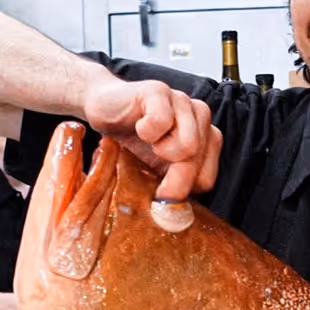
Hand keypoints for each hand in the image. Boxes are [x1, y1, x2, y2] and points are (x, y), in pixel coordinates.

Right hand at [81, 78, 222, 200]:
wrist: (103, 107)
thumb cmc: (130, 141)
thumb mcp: (152, 170)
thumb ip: (171, 187)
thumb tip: (175, 217)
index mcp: (205, 140)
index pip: (206, 178)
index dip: (181, 192)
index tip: (158, 194)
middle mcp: (200, 119)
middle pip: (197, 164)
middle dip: (170, 178)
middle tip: (144, 175)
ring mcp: (183, 102)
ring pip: (189, 145)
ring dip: (160, 151)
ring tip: (146, 143)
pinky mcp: (160, 91)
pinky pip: (162, 121)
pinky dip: (145, 131)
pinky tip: (139, 126)